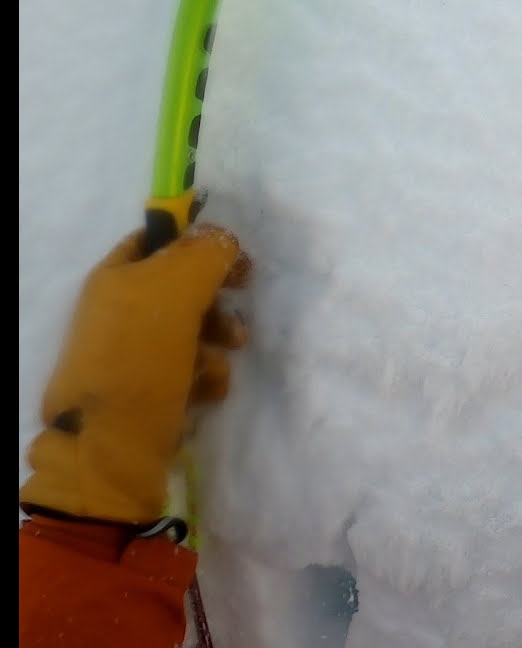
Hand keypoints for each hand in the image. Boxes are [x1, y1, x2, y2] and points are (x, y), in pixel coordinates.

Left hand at [20, 224, 251, 523]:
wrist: (113, 449)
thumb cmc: (140, 361)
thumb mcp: (173, 293)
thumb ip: (204, 254)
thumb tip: (223, 238)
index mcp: (115, 278)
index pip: (159, 238)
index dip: (198, 240)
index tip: (236, 256)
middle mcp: (121, 311)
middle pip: (184, 285)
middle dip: (218, 296)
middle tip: (241, 300)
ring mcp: (136, 352)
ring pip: (195, 328)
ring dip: (220, 338)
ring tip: (225, 355)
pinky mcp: (153, 389)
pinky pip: (194, 368)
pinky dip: (208, 375)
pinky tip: (207, 388)